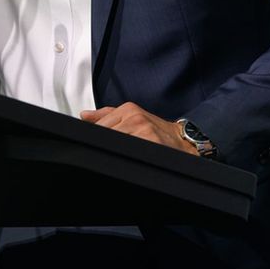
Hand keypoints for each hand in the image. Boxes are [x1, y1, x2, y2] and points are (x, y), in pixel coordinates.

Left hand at [80, 102, 196, 153]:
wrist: (185, 142)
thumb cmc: (159, 131)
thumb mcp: (133, 116)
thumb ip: (108, 115)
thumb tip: (84, 116)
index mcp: (129, 109)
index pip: (99, 125)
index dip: (95, 138)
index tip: (97, 144)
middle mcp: (135, 118)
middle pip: (105, 135)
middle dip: (104, 145)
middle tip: (110, 152)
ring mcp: (143, 131)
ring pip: (114, 144)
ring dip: (114, 153)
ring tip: (122, 155)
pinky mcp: (150, 143)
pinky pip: (127, 153)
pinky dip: (124, 157)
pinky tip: (129, 159)